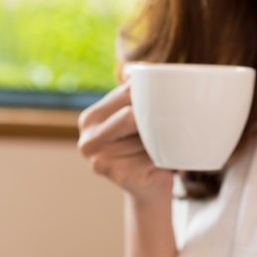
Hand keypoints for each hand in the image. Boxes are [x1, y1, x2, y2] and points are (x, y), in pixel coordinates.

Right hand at [78, 83, 172, 203]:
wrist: (149, 190)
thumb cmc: (144, 147)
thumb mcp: (136, 117)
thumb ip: (134, 93)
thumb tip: (139, 67)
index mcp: (89, 119)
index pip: (127, 92)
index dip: (151, 94)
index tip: (168, 97)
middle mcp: (87, 140)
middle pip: (132, 115)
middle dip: (154, 118)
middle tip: (169, 125)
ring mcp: (100, 160)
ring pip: (145, 136)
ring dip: (160, 139)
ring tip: (159, 147)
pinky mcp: (118, 175)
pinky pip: (151, 155)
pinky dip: (163, 157)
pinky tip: (159, 163)